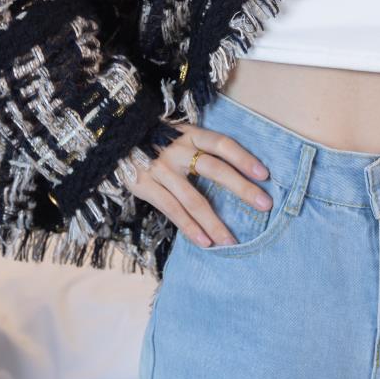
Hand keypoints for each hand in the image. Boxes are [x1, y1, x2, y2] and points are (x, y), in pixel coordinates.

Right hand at [130, 120, 273, 246]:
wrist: (114, 143)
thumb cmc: (157, 144)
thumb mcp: (180, 137)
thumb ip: (202, 151)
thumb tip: (239, 175)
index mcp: (190, 135)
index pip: (222, 144)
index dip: (244, 158)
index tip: (265, 175)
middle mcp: (176, 150)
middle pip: (214, 169)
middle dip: (241, 188)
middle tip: (264, 205)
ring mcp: (160, 169)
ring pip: (193, 199)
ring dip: (215, 222)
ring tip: (232, 241)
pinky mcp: (145, 186)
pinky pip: (172, 211)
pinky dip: (190, 228)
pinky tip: (206, 243)